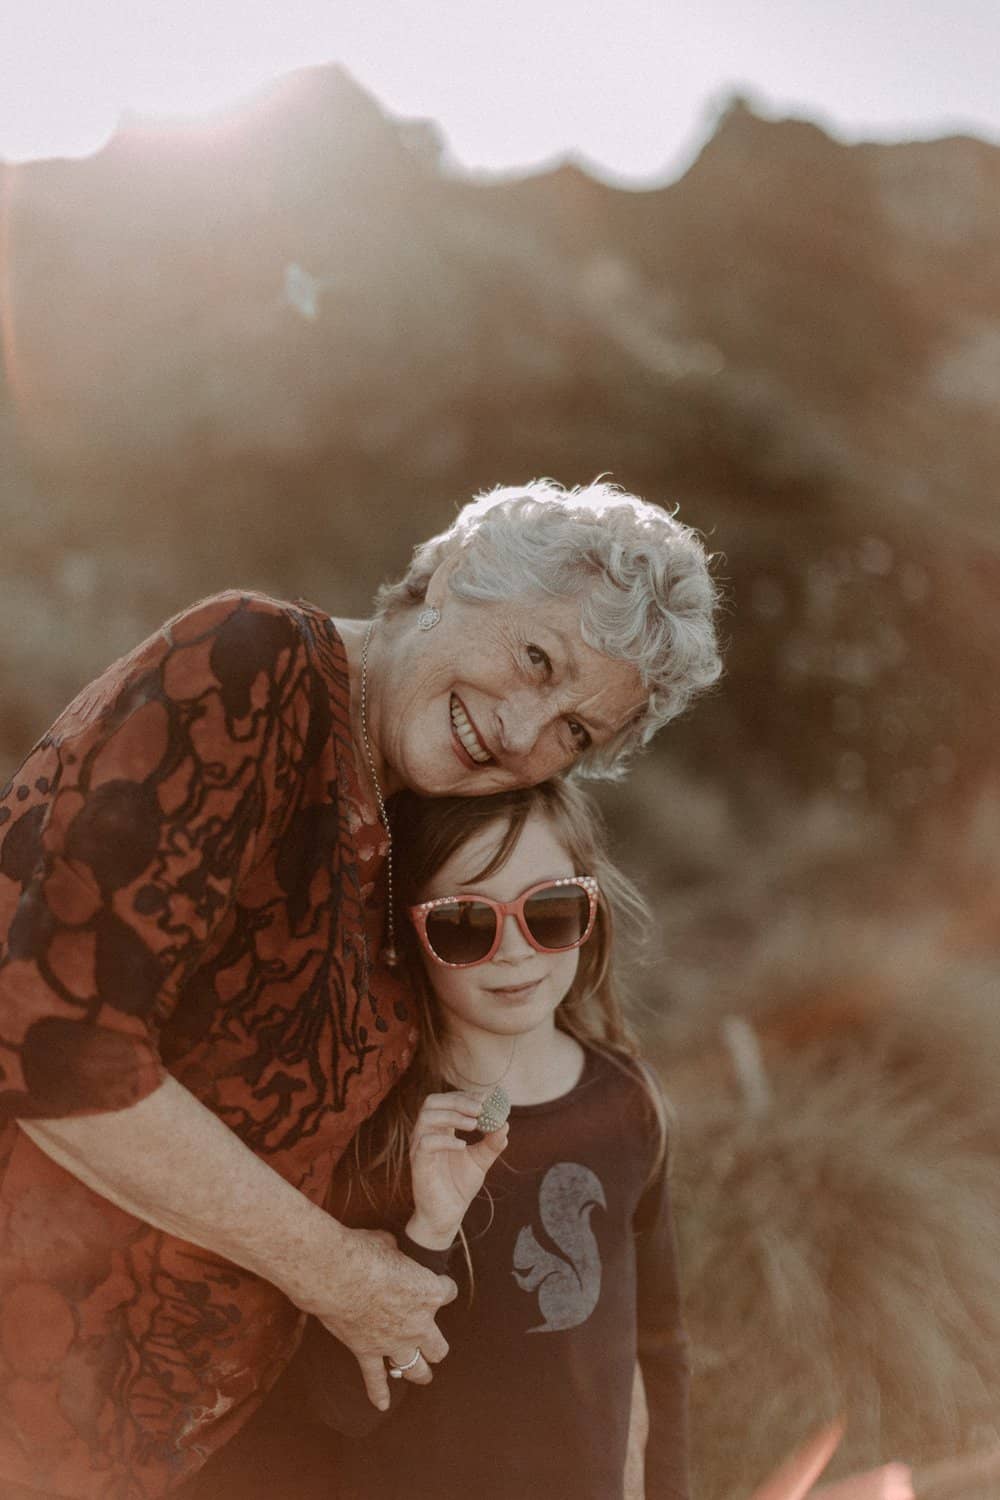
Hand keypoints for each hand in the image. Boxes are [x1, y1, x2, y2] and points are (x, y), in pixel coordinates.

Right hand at [290, 1222, 457, 1410]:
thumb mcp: (388, 1243)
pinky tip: (382, 1404)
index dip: (442, 1288)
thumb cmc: (365, 1253)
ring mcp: (394, 1342)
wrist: (339, 1276)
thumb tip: (388, 1247)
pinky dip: (379, 1392)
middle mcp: (418, 1323)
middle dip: (435, 1345)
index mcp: (429, 1292)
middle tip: (432, 1343)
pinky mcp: (368, 1352)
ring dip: (419, 1372)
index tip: (437, 1284)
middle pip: (438, 1345)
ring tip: (422, 1375)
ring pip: (415, 1368)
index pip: (448, 1292)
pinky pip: (376, 1379)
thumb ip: (395, 1251)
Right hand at [406, 1090, 509, 1249]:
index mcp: (439, 1128)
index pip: (447, 1100)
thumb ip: (492, 1143)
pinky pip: (426, 1143)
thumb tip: (505, 1124)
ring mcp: (419, 1147)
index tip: (488, 1097)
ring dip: (452, 1115)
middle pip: (433, 1102)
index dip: (466, 1095)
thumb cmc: (459, 1185)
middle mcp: (426, 1133)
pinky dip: (445, 1140)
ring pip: (427, 1117)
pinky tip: (463, 1146)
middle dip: (458, 1100)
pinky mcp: (418, 1164)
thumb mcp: (481, 1161)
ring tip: (475, 1124)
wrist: (447, 1216)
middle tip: (481, 1107)